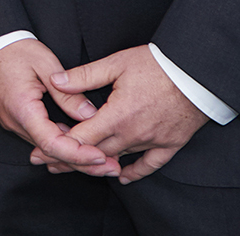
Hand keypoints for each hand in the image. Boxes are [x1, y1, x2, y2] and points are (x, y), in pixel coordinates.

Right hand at [0, 38, 109, 175]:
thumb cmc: (12, 49)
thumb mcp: (45, 64)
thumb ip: (67, 93)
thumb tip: (90, 115)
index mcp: (22, 109)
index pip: (53, 144)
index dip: (79, 155)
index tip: (101, 157)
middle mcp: (16, 122)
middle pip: (52, 153)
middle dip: (83, 163)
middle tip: (111, 168)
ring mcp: (14, 123)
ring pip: (47, 148)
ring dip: (74, 155)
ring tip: (103, 159)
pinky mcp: (15, 119)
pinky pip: (40, 138)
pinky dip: (61, 144)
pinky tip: (80, 143)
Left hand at [48, 46, 207, 182]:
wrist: (199, 73)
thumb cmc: (158, 64)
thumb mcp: (117, 63)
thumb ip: (84, 76)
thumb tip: (56, 81)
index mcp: (117, 116)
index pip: (81, 138)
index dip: (58, 144)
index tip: (40, 149)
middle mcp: (133, 134)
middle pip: (95, 154)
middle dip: (69, 159)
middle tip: (48, 164)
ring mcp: (153, 141)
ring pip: (118, 159)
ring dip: (96, 165)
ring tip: (74, 169)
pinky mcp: (170, 144)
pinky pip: (149, 165)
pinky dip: (133, 172)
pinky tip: (121, 177)